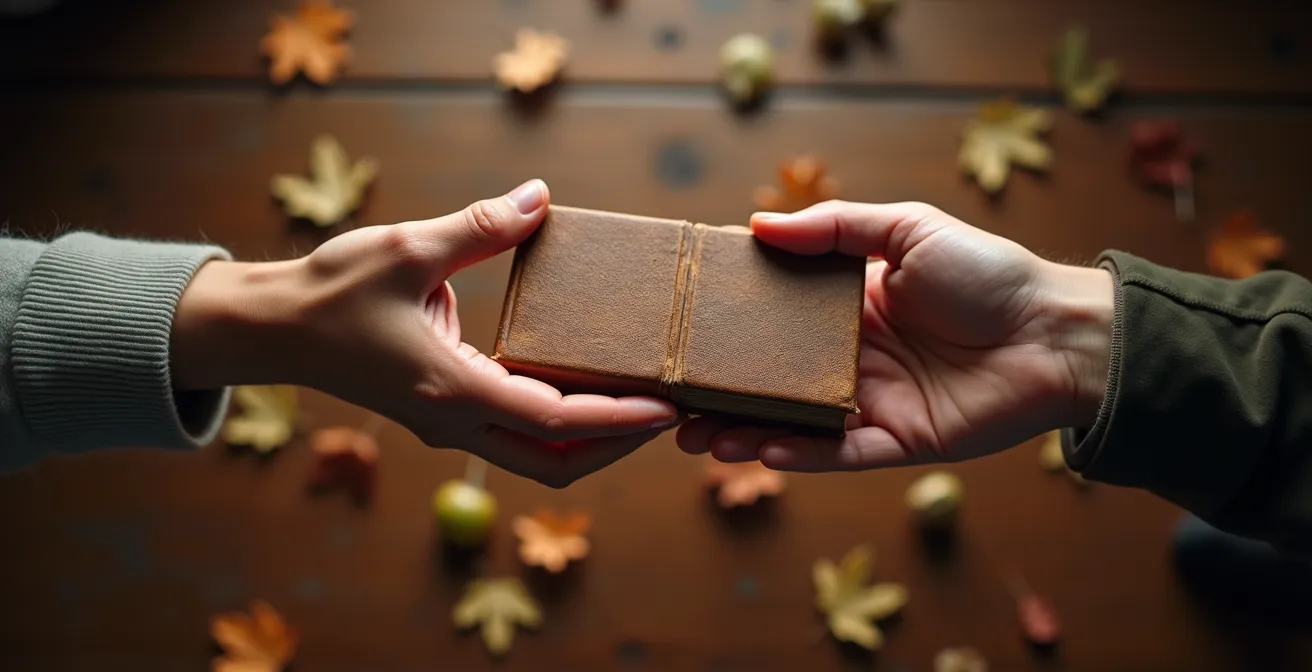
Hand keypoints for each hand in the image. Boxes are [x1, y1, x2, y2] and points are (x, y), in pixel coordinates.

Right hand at [173, 180, 679, 486]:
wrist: (272, 328)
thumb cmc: (332, 290)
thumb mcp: (408, 247)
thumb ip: (480, 226)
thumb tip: (539, 197)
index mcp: (453, 389)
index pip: (558, 421)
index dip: (620, 418)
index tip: (668, 406)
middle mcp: (454, 420)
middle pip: (556, 464)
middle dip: (618, 446)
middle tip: (667, 414)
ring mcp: (447, 424)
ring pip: (536, 458)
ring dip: (590, 442)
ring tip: (638, 405)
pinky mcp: (442, 413)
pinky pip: (515, 435)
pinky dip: (559, 426)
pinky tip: (584, 388)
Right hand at [677, 200, 1112, 470]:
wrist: (1057, 331)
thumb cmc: (988, 273)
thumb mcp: (907, 230)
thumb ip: (834, 229)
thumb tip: (757, 224)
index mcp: (848, 307)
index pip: (771, 321)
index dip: (726, 330)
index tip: (678, 333)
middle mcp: (849, 358)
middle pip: (770, 380)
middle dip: (718, 394)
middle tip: (668, 401)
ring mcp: (869, 403)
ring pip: (792, 424)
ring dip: (744, 432)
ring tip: (695, 437)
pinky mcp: (897, 442)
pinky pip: (838, 455)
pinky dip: (800, 456)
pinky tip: (762, 452)